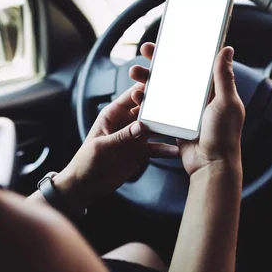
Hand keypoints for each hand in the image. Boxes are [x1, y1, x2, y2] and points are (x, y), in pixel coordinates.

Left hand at [52, 82, 178, 211]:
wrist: (87, 185)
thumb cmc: (87, 161)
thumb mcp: (102, 147)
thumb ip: (122, 136)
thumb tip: (141, 126)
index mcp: (113, 114)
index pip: (132, 96)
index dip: (147, 89)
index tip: (164, 86)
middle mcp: (127, 122)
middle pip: (148, 110)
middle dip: (163, 108)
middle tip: (181, 107)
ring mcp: (135, 137)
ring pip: (156, 128)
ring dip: (168, 128)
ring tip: (184, 128)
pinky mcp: (141, 151)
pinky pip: (157, 147)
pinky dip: (167, 149)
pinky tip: (178, 151)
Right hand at [130, 43, 244, 176]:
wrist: (210, 165)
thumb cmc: (223, 136)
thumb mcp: (226, 103)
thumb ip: (224, 77)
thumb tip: (226, 49)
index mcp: (211, 89)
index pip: (194, 63)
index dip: (181, 50)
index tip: (168, 39)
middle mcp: (196, 98)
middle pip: (174, 73)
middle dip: (158, 61)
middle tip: (145, 49)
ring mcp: (183, 111)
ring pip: (162, 89)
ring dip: (147, 80)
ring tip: (134, 73)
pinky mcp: (173, 123)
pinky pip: (157, 108)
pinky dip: (146, 101)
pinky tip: (136, 95)